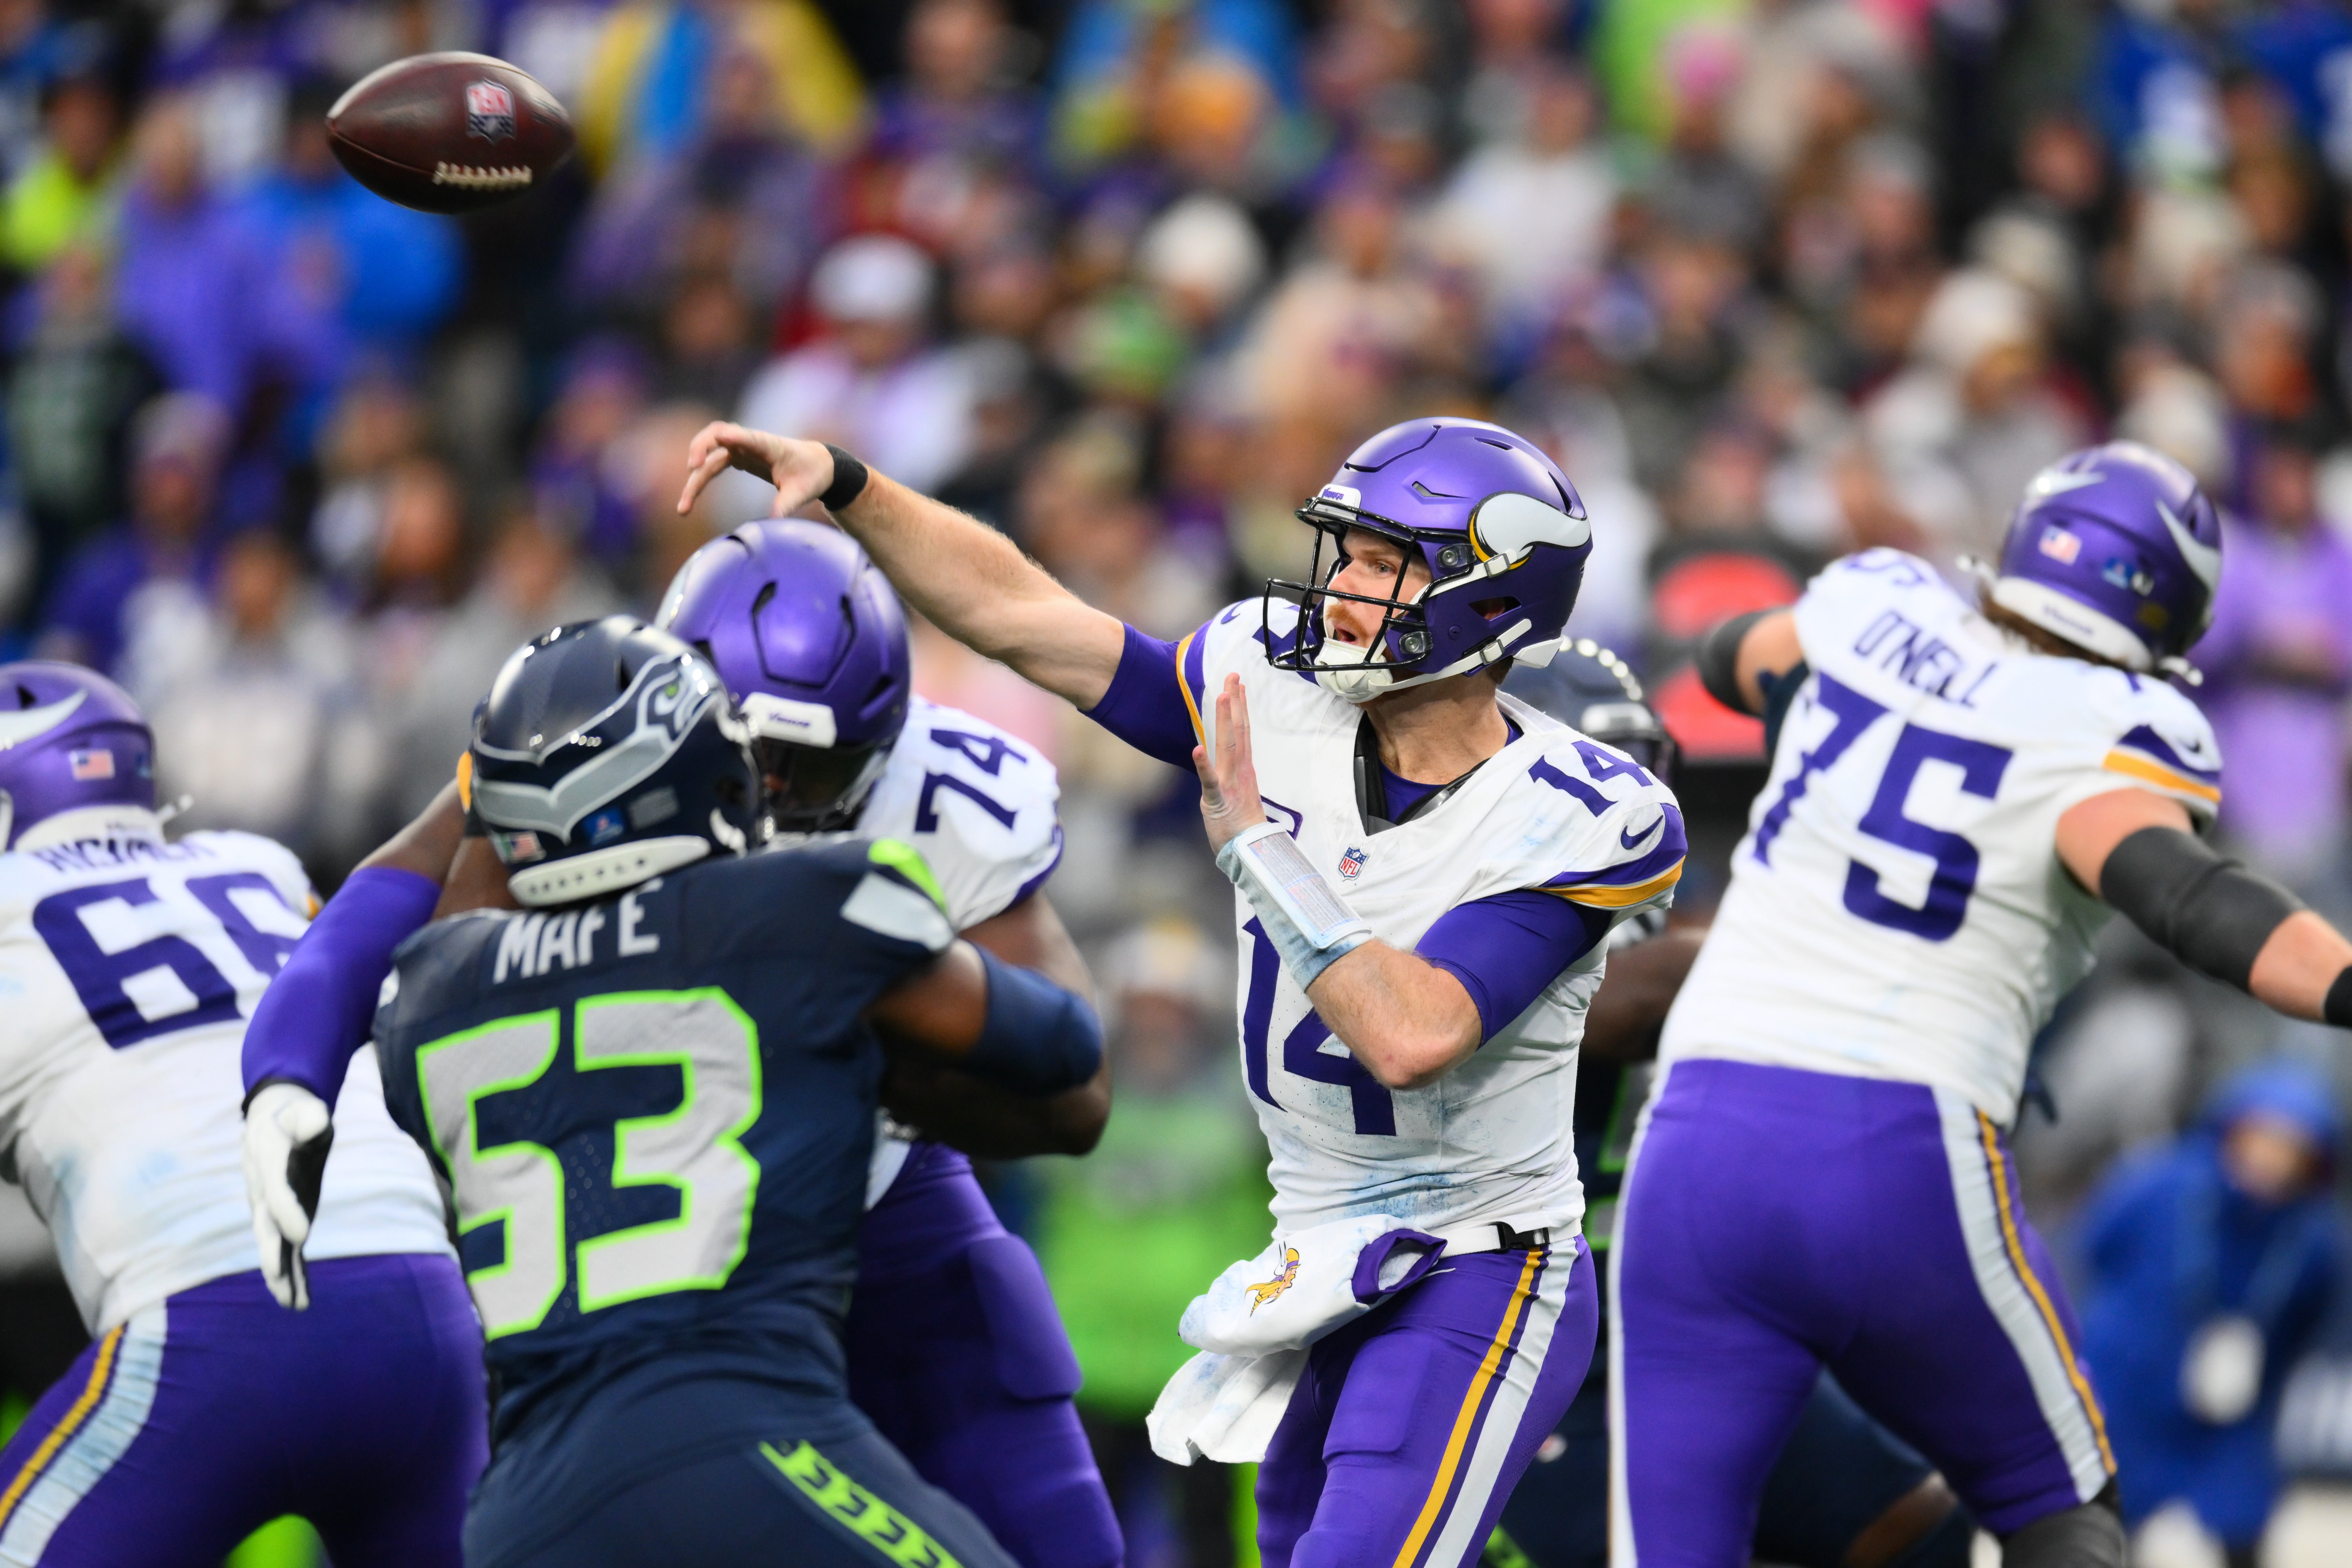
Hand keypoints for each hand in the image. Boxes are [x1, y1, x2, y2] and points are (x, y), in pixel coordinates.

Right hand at [242, 1081, 334, 1309]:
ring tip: (290, 1302)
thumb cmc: (295, 1115)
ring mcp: (271, 1209)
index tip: (301, 1235)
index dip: (287, 1212)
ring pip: (272, 1244)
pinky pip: (284, 1248)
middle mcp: (264, 1193)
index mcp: (268, 1165)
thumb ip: (310, 1118)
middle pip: (266, 1225)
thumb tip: (317, 1125)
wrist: (273, 1121)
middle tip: (279, 1274)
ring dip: (280, 1273)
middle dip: (272, 1251)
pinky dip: (292, 1273)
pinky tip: (299, 1301)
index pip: (277, 1192)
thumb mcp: (305, 1109)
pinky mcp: (283, 1218)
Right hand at [678, 422, 837, 518]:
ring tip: (683, 508)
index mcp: (768, 444)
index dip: (734, 435)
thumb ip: (787, 504)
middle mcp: (749, 442)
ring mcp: (739, 448)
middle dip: (701, 448)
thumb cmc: (810, 475)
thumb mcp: (803, 492)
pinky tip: (689, 503)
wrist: (815, 466)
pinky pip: (711, 465)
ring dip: (694, 478)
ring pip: (708, 456)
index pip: (748, 436)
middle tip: (692, 468)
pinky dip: (699, 482)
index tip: (721, 438)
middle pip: (716, 435)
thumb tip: (774, 522)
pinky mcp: (736, 458)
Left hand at [1194, 674, 1268, 854]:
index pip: (1243, 731)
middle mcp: (1239, 771)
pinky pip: (1210, 781)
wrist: (1249, 852)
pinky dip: (1203, 766)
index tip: (1238, 685)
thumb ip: (1233, 775)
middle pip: (1238, 730)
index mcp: (1243, 769)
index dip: (1240, 707)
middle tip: (1233, 676)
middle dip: (1235, 702)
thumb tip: (1228, 761)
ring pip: (1228, 746)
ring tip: (1222, 696)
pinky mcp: (1218, 800)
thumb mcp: (1238, 794)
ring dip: (1225, 720)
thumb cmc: (1241, 826)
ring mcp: (1230, 784)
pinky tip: (1196, 750)